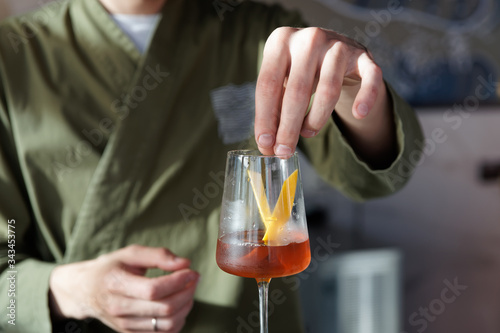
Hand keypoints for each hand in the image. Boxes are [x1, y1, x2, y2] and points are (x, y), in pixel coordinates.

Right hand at [49, 245, 198, 332]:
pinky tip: (179, 304)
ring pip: (167, 325)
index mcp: (116, 284)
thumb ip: (157, 255)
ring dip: (185, 307)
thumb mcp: (130, 254)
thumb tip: (184, 263)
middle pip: (163, 308)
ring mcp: (124, 324)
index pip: (153, 290)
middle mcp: (119, 308)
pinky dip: (178, 320)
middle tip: (194, 279)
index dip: (178, 281)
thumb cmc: (110, 268)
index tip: (191, 271)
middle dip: (187, 293)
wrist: (85, 291)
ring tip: (188, 291)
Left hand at [255, 27, 395, 166]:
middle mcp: (309, 38)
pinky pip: (368, 79)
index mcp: (281, 41)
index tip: (264, 143)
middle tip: (284, 151)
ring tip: (307, 134)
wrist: (334, 48)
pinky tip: (358, 114)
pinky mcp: (362, 55)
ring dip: (316, 119)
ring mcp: (338, 45)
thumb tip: (268, 144)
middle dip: (288, 127)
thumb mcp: (282, 80)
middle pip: (297, 90)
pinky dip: (365, 98)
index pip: (268, 85)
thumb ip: (274, 107)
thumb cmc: (300, 70)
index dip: (265, 118)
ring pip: (328, 90)